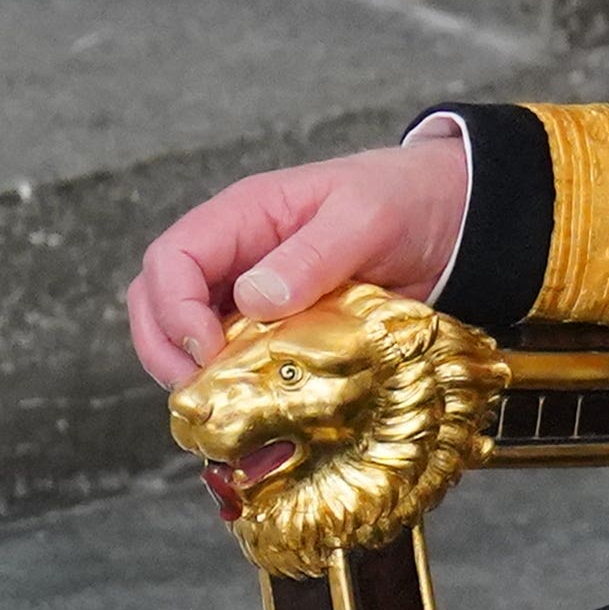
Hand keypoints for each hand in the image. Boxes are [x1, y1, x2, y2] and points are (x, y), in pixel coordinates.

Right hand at [125, 133, 472, 384]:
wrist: (450, 217)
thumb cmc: (407, 199)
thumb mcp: (368, 217)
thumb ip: (314, 254)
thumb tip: (255, 299)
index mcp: (244, 216)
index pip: (171, 259)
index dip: (174, 310)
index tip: (206, 351)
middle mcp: (234, 256)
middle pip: (157, 301)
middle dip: (165, 350)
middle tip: (200, 395)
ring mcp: (250, 293)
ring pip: (186, 336)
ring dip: (193, 374)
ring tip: (223, 408)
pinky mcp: (275, 328)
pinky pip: (234, 357)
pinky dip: (233, 385)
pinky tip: (253, 410)